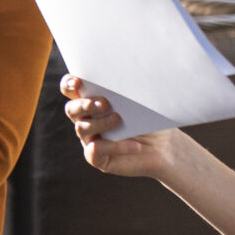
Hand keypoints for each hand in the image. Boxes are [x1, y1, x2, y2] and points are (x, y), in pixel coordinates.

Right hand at [62, 74, 193, 180]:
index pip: (70, 88)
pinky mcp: (98, 158)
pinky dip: (115, 147)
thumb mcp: (140, 100)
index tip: (77, 82)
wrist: (165, 147)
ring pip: (82, 128)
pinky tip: (134, 145)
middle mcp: (86, 119)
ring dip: (100, 123)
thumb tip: (123, 76)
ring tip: (119, 120)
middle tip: (105, 103)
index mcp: (91, 99)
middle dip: (85, 104)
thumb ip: (126, 88)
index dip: (69, 84)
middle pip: (72, 109)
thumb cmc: (150, 118)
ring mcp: (90, 139)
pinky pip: (95, 151)